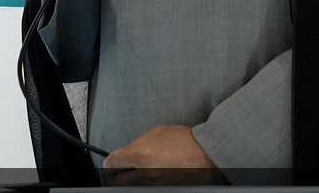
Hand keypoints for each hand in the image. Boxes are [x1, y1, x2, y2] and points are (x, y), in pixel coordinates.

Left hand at [102, 125, 223, 185]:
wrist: (206, 155)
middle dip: (123, 173)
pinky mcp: (160, 191)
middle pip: (120, 180)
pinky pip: (147, 188)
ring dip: (136, 179)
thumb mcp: (157, 133)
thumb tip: (127, 153)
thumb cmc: (184, 141)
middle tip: (130, 168)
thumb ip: (138, 144)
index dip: (112, 161)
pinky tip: (156, 176)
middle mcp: (143, 175)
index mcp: (140, 156)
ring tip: (148, 171)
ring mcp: (152, 186)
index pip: (112, 163)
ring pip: (133, 186)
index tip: (114, 162)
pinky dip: (148, 183)